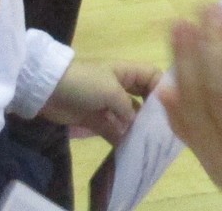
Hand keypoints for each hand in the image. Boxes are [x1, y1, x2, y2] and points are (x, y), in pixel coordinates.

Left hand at [41, 60, 160, 142]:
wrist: (48, 91)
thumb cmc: (84, 83)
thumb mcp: (110, 91)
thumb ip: (128, 108)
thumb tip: (137, 124)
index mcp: (127, 72)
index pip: (152, 77)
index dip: (163, 89)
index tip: (172, 107)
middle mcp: (121, 87)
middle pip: (143, 99)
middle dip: (152, 112)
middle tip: (162, 129)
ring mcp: (108, 104)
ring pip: (128, 117)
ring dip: (136, 128)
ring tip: (148, 143)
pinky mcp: (95, 119)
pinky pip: (113, 129)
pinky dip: (120, 137)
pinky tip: (128, 148)